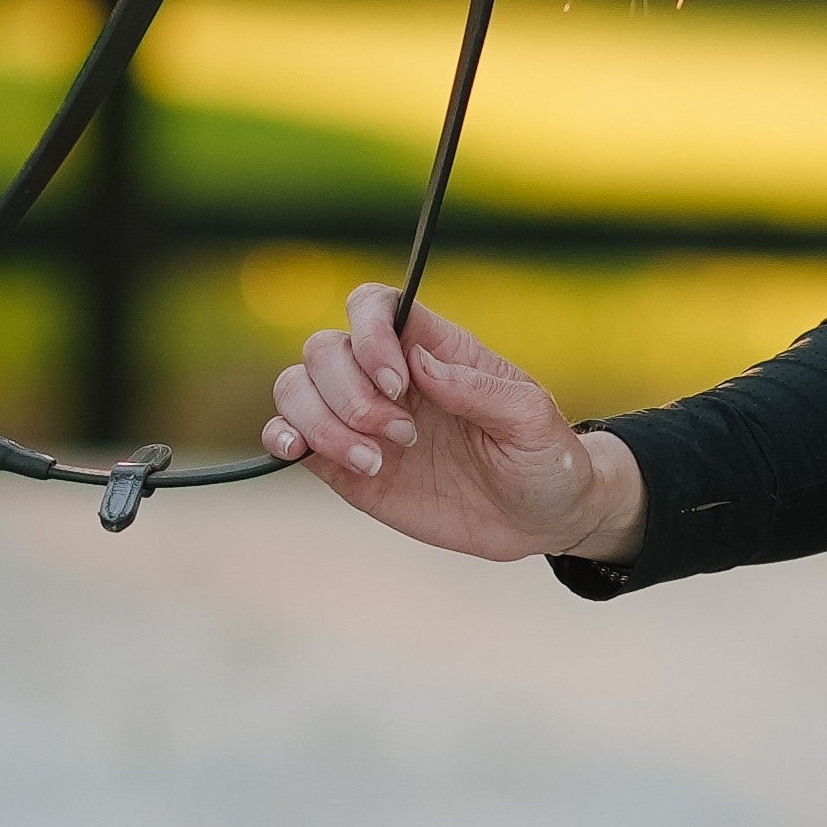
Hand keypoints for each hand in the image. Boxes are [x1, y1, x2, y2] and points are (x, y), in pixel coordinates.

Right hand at [261, 285, 644, 563]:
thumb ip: (481, 390)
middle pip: (324, 349)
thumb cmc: (546, 459)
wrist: (541, 520)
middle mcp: (385, 377)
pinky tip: (298, 452)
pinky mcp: (343, 463)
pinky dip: (280, 437)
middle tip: (404, 437)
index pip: (373, 306)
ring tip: (373, 462)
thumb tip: (419, 363)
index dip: (369, 333)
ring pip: (296, 387)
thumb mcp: (533, 422)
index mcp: (431, 350)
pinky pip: (288, 433)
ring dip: (320, 422)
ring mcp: (359, 418)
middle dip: (350, 394)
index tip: (398, 385)